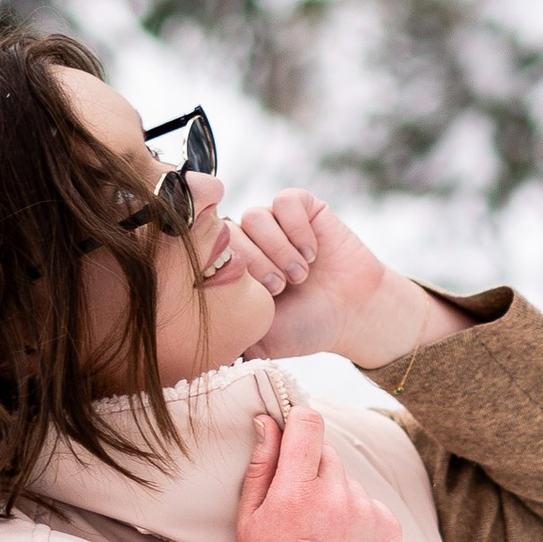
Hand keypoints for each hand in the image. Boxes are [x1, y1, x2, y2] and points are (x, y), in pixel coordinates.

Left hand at [224, 190, 459, 370]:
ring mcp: (275, 223)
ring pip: (256, 216)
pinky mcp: (303, 208)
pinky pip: (286, 201)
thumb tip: (189, 339)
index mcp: (233, 267)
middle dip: (257, 262)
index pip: (209, 252)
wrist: (353, 314)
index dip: (231, 270)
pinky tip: (312, 252)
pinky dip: (298, 228)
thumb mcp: (258, 336)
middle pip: (230, 231)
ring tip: (300, 274)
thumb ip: (227, 330)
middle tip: (281, 288)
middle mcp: (250, 240)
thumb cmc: (305, 327)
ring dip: (278, 248)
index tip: (260, 295)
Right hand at [235, 406, 402, 541]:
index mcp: (297, 494)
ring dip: (334, 495)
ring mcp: (368, 513)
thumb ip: (260, 467)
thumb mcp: (249, 522)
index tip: (291, 430)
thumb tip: (268, 421)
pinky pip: (368, 503)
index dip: (298, 421)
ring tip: (320, 534)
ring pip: (346, 480)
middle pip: (327, 452)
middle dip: (310, 469)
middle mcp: (337, 498)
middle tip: (298, 507)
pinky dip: (356, 515)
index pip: (308, 425)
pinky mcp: (390, 527)